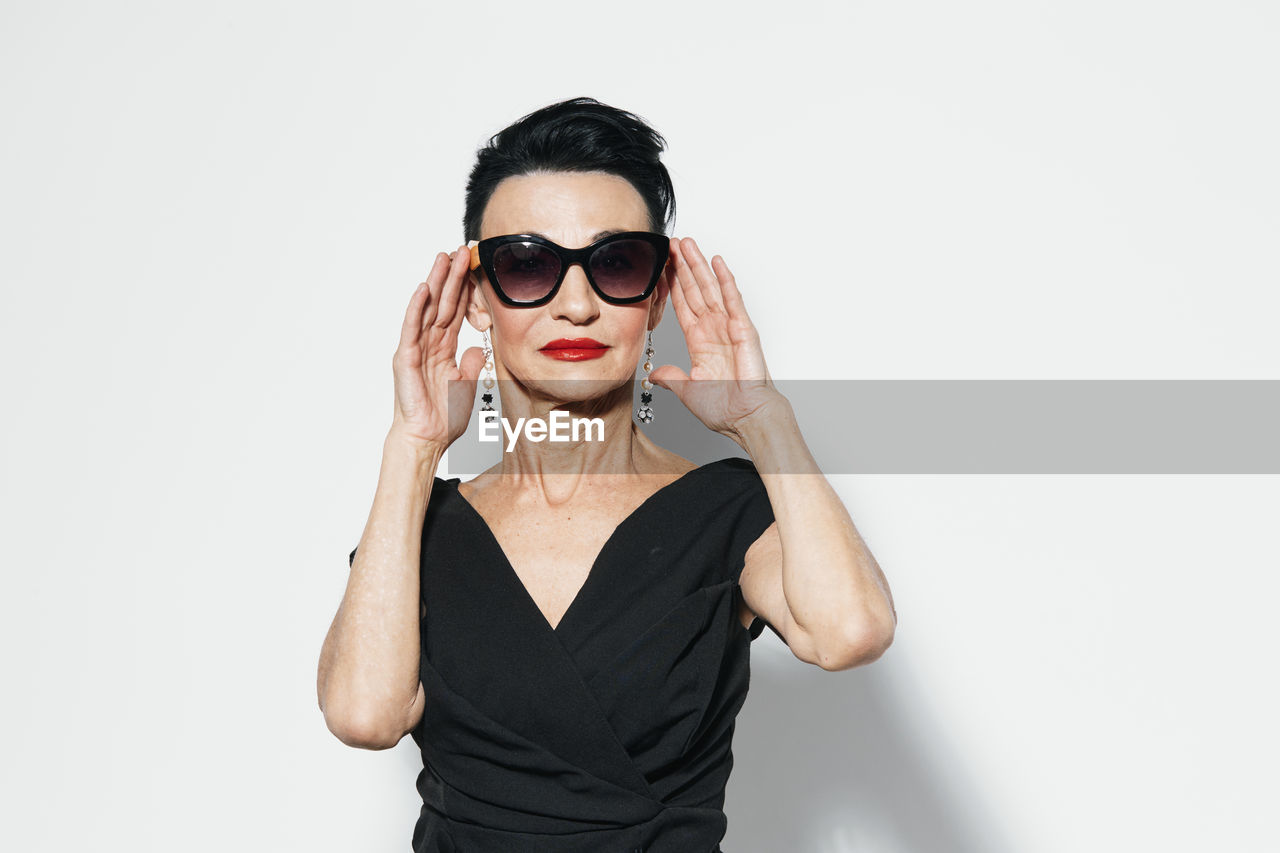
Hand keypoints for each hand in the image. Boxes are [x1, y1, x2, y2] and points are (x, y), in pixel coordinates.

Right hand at [388, 247, 484, 450]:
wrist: (428, 438)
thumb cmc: (443, 416)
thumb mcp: (467, 384)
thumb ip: (471, 363)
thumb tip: (478, 347)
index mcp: (442, 348)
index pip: (455, 311)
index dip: (464, 289)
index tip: (473, 266)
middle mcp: (428, 344)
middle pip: (442, 303)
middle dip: (452, 276)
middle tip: (461, 250)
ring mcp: (415, 348)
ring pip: (428, 309)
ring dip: (436, 282)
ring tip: (443, 258)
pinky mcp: (406, 358)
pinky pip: (412, 328)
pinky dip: (417, 308)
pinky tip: (423, 289)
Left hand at [650, 237, 787, 444]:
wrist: (746, 419)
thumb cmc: (725, 409)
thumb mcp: (688, 391)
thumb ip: (671, 378)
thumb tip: (654, 373)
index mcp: (699, 342)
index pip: (682, 305)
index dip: (672, 284)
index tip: (661, 265)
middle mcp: (713, 330)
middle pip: (695, 290)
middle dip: (683, 266)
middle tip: (672, 242)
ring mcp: (729, 327)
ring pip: (710, 288)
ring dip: (698, 265)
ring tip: (687, 243)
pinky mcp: (744, 329)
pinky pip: (733, 300)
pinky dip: (725, 280)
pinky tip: (717, 262)